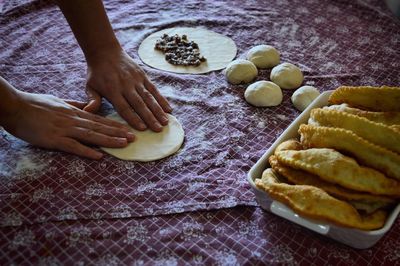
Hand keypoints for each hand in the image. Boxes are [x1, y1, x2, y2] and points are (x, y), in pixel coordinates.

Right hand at [2, 92, 133, 158]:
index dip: (115, 125)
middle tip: (134, 138)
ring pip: (91, 135)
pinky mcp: (53, 139)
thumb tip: (87, 108)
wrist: (14, 106)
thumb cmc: (34, 104)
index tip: (128, 129)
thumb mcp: (58, 102)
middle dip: (118, 133)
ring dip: (109, 140)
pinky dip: (87, 151)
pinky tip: (99, 155)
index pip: (99, 119)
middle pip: (99, 127)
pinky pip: (73, 146)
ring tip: (124, 144)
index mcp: (74, 112)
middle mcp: (72, 120)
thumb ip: (74, 106)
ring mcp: (64, 130)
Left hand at [84, 49, 171, 131]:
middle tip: (158, 129)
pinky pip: (153, 89)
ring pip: (149, 98)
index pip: (124, 107)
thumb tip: (88, 112)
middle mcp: (126, 85)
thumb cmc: (97, 73)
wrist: (105, 51)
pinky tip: (168, 109)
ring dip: (158, 110)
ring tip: (166, 121)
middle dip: (150, 117)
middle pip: (139, 104)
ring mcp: (136, 80)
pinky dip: (161, 99)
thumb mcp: (89, 86)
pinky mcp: (143, 76)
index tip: (142, 129)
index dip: (133, 118)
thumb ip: (92, 100)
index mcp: (113, 90)